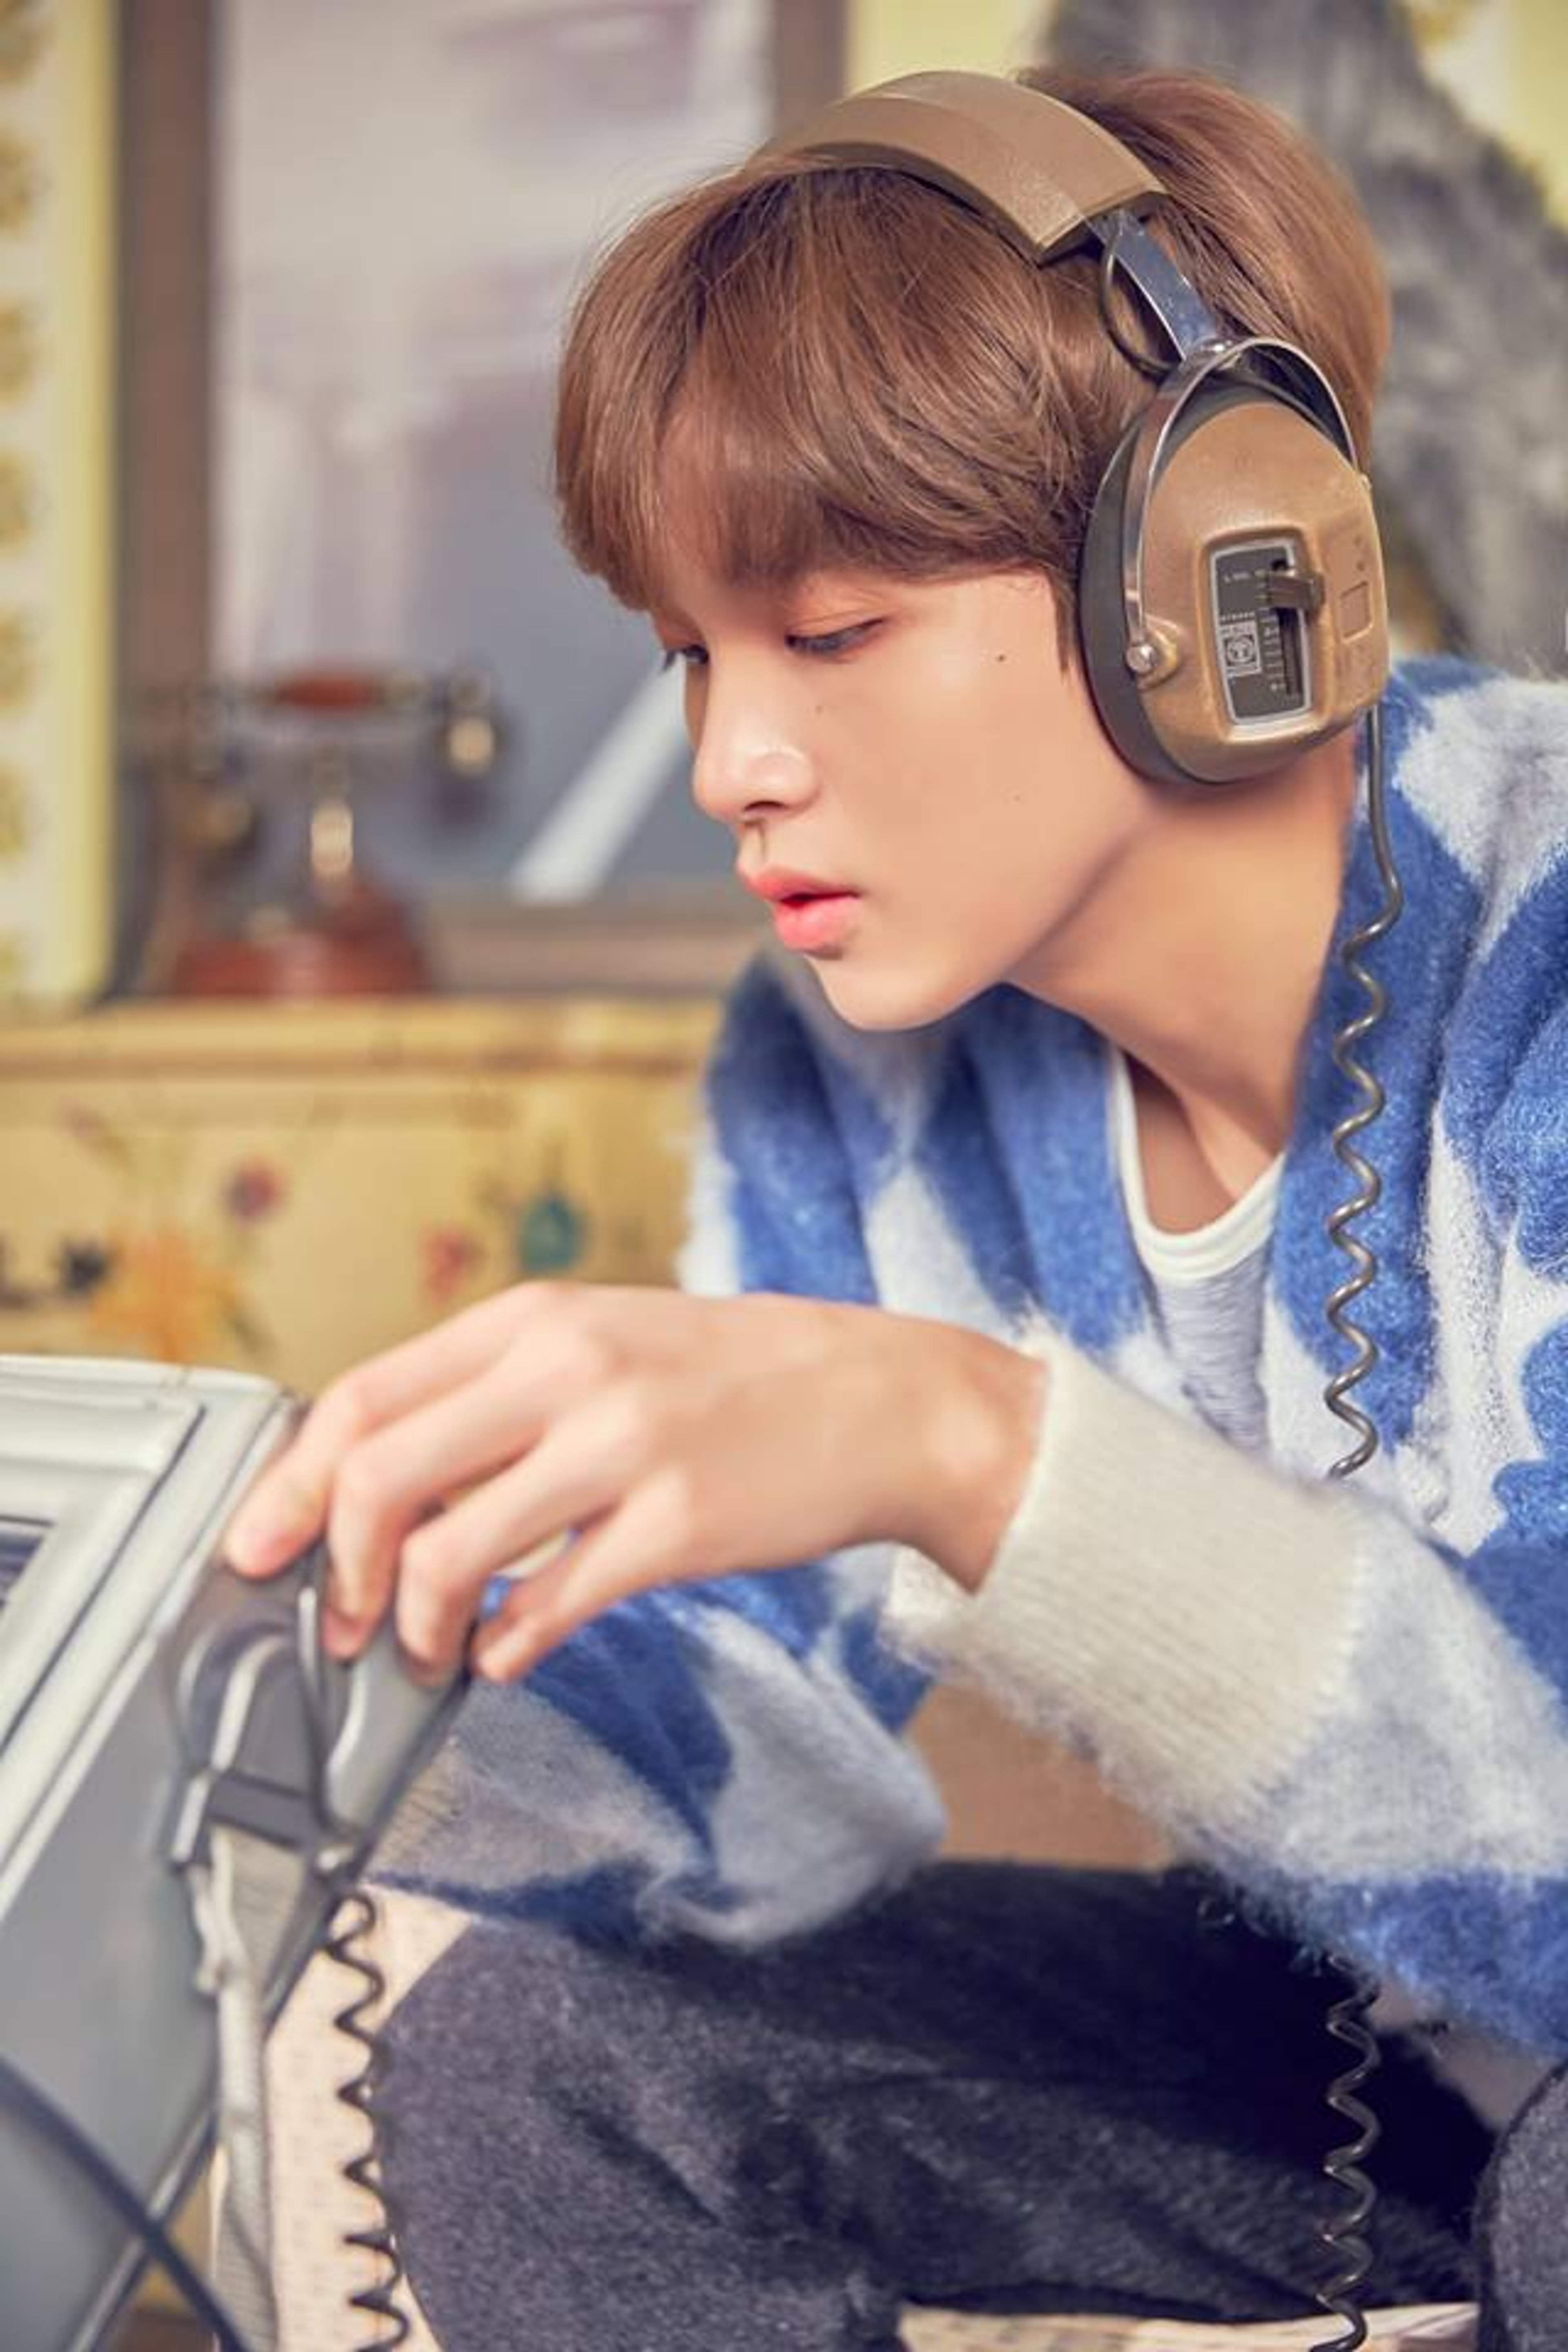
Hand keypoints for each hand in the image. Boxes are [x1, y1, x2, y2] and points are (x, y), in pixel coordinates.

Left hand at [219, 1281, 1044, 1682]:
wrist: (880, 1396)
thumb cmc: (728, 1377)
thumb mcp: (601, 1343)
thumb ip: (494, 1397)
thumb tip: (382, 1483)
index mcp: (534, 1319)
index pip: (363, 1398)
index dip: (290, 1485)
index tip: (257, 1548)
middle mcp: (567, 1369)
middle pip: (381, 1473)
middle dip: (337, 1569)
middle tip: (342, 1624)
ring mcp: (624, 1446)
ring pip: (450, 1552)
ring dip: (413, 1627)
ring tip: (428, 1653)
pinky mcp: (677, 1525)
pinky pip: (549, 1604)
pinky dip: (507, 1646)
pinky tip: (507, 1655)